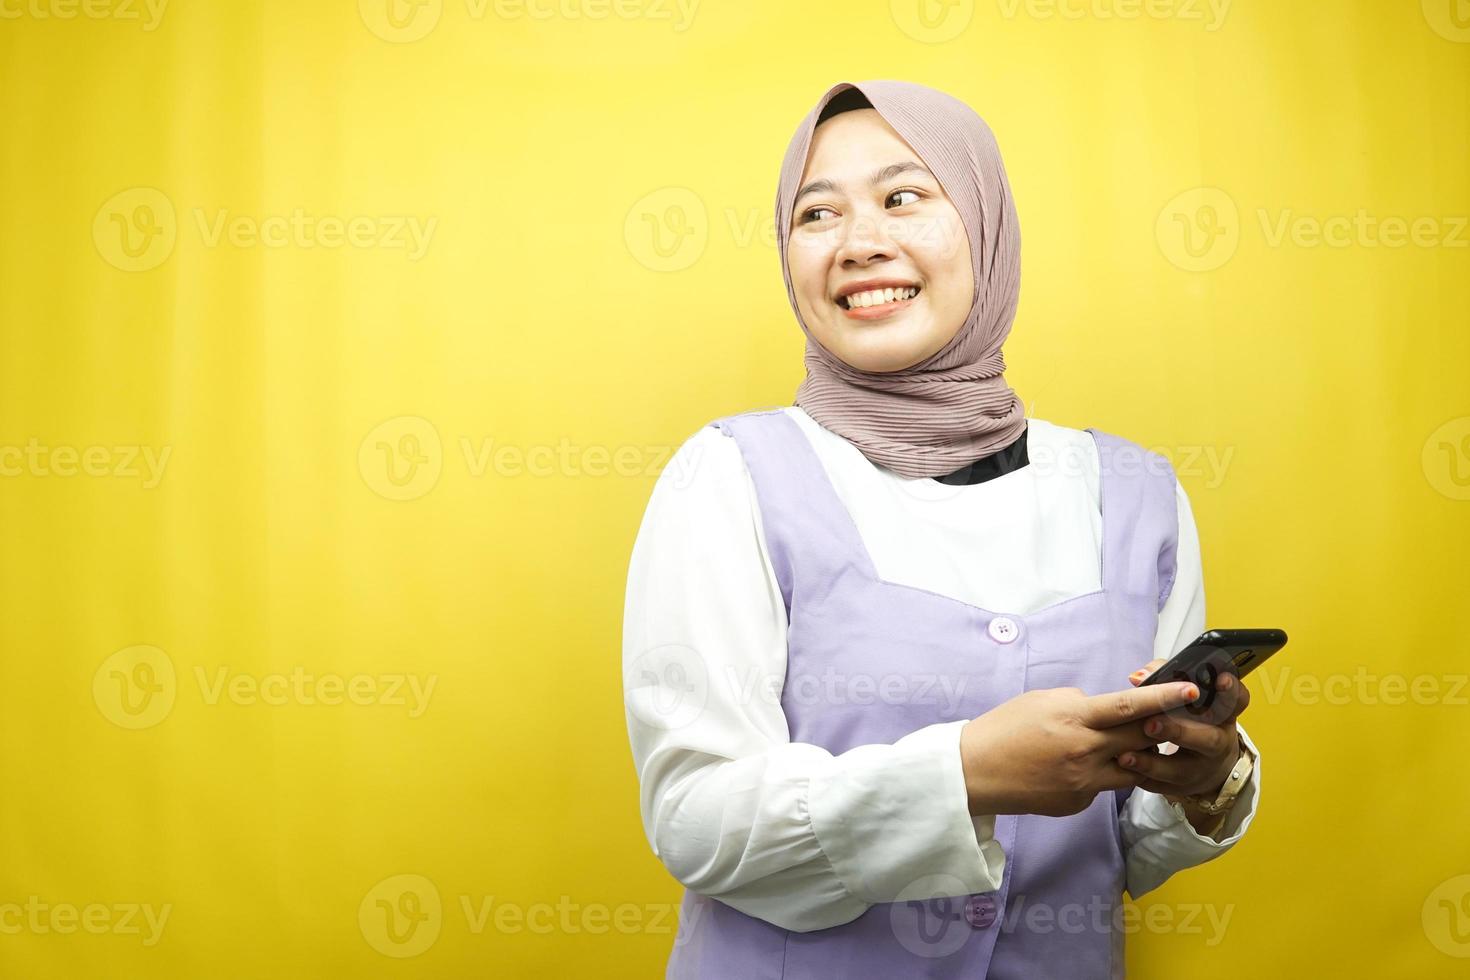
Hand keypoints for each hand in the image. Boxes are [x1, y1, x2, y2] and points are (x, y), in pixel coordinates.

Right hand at [960, 680, 1200, 817]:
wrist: (974, 772)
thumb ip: (1077, 703)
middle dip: (1163, 726)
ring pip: (1133, 767)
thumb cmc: (1003, 729)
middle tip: (1178, 717)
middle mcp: (1085, 751)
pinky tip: (1078, 766)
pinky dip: (1102, 772)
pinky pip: (1104, 785)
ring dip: (1139, 754)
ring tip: (1133, 744)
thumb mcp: (1040, 700)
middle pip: (1142, 738)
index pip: (1130, 706)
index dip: (1164, 698)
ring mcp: (1084, 781)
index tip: (1190, 691)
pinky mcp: (1079, 801)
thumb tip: (1102, 708)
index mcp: (1074, 718)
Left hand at [1119, 658, 1251, 805]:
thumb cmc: (1192, 720)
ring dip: (1152, 763)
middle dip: (1179, 731)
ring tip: (1126, 756)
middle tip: (1151, 723)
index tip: (1221, 678)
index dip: (1231, 691)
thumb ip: (1165, 679)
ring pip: (1180, 770)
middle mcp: (1217, 743)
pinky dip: (1140, 778)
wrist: (1205, 765)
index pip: (1236, 702)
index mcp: (1222, 716)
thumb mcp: (1189, 700)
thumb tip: (1138, 676)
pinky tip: (1121, 770)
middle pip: (1208, 739)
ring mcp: (1201, 769)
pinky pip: (1160, 786)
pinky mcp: (1181, 787)